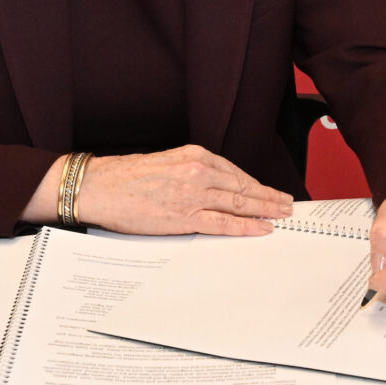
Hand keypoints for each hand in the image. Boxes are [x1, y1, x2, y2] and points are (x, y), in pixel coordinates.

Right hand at [29, 147, 293, 234]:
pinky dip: (246, 226)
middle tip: (287, 204)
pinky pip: (223, 223)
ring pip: (239, 203)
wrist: (98, 187)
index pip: (235, 172)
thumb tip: (211, 187)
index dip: (256, 184)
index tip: (269, 190)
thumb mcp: (165, 163)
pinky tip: (262, 229)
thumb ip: (190, 172)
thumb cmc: (125, 177)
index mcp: (194, 155)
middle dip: (268, 196)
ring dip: (265, 210)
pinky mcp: (184, 217)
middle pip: (243, 187)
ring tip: (282, 215)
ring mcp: (194, 195)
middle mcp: (199, 171)